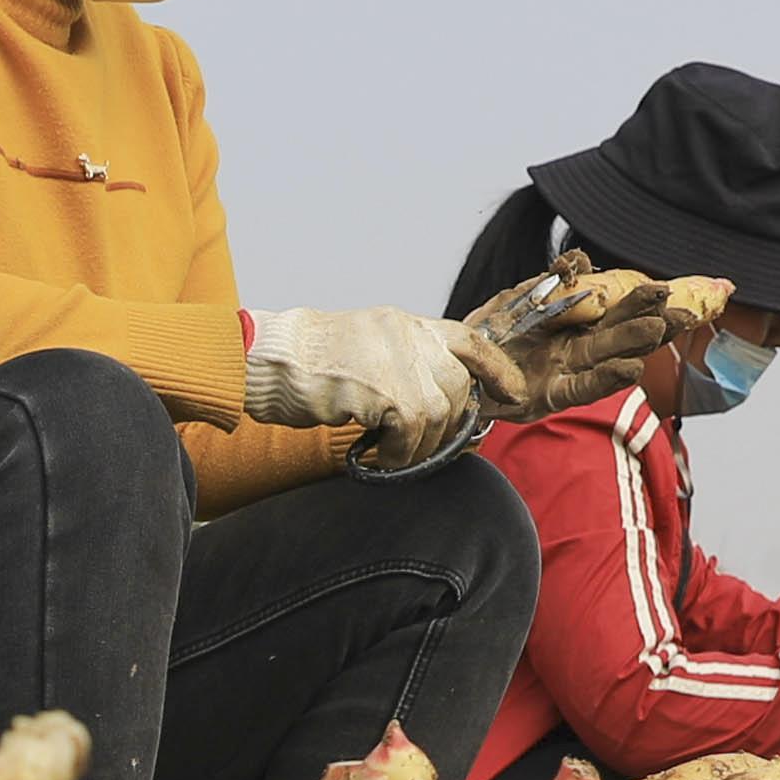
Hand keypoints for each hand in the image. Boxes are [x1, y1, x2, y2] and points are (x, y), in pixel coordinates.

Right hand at [246, 307, 525, 473]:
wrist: (265, 358)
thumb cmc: (302, 364)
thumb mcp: (362, 350)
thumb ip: (400, 365)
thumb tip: (432, 404)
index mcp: (404, 324)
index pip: (469, 340)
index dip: (498, 369)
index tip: (515, 394)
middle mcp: (407, 335)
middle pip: (457, 387)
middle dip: (449, 424)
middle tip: (422, 445)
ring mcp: (396, 358)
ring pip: (440, 412)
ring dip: (421, 444)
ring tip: (394, 453)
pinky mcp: (384, 387)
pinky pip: (413, 432)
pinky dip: (400, 453)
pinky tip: (378, 456)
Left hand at [464, 263, 731, 408]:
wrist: (453, 366)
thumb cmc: (488, 333)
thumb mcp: (517, 299)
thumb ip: (550, 281)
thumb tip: (580, 259)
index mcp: (575, 323)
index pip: (617, 310)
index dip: (643, 301)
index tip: (670, 289)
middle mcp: (577, 347)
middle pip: (623, 332)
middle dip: (652, 320)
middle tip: (682, 310)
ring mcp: (566, 371)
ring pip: (608, 355)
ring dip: (634, 342)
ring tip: (660, 328)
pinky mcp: (550, 396)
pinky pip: (583, 386)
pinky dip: (607, 378)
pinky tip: (631, 368)